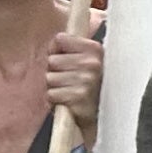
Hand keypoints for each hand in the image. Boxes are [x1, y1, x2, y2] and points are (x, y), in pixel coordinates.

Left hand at [43, 18, 105, 136]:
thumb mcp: (91, 61)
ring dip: (55, 87)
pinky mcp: (77, 97)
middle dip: (56, 71)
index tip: (66, 60)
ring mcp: (85, 81)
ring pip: (49, 77)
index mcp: (95, 50)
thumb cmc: (92, 88)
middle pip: (52, 60)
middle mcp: (92, 64)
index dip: (58, 50)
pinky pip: (51, 94)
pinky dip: (55, 100)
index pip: (60, 39)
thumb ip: (76, 44)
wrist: (102, 118)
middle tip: (69, 81)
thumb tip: (64, 34)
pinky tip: (68, 102)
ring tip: (69, 91)